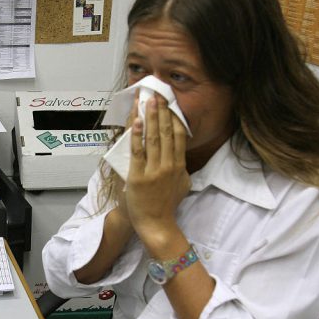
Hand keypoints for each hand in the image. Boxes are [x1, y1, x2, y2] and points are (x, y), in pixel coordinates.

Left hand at [125, 94, 190, 246]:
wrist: (156, 225)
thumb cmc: (166, 205)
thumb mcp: (182, 185)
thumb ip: (182, 169)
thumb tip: (181, 155)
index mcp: (179, 166)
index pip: (178, 135)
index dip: (174, 117)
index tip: (170, 102)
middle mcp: (168, 166)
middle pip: (166, 132)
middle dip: (161, 111)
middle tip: (157, 94)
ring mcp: (154, 171)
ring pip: (153, 138)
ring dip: (149, 117)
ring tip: (147, 101)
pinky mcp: (138, 177)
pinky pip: (137, 152)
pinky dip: (137, 135)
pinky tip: (136, 121)